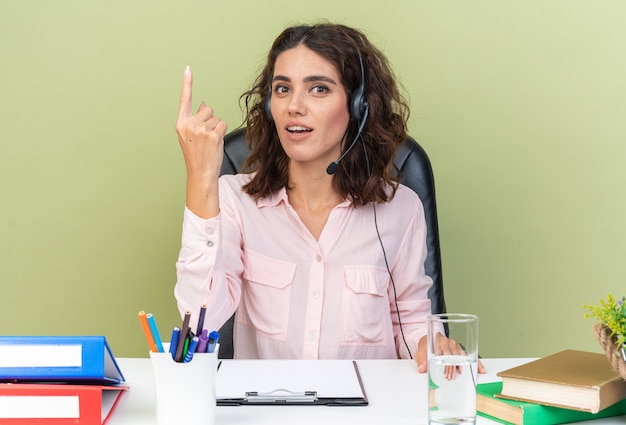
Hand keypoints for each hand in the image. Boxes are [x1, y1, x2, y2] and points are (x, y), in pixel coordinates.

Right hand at [175, 66, 227, 217]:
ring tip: (210, 142)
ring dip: (217, 128)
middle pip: (207, 109)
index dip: (187, 84)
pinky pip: (223, 125)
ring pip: (217, 118)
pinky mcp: (213, 135)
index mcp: (181, 124)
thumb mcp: (189, 136)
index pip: (184, 100)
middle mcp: (189, 124)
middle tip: (205, 138)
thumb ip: (194, 120)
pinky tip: (216, 143)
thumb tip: (203, 105)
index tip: (188, 69)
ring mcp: (201, 129)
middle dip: (210, 120)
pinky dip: (222, 133)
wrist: (201, 173)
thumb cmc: (197, 155)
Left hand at [415, 335, 485, 374]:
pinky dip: (476, 362)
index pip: (445, 352)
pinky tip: (480, 368)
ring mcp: (456, 345)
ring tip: (465, 374)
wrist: (428, 340)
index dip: (446, 364)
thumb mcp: (420, 351)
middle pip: (454, 355)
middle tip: (452, 377)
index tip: (447, 373)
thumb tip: (422, 368)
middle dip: (453, 367)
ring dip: (464, 365)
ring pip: (462, 355)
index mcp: (440, 340)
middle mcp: (449, 342)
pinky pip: (469, 355)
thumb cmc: (426, 345)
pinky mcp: (460, 349)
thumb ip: (421, 359)